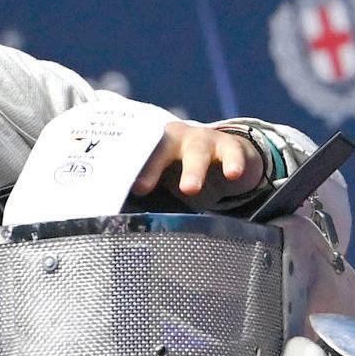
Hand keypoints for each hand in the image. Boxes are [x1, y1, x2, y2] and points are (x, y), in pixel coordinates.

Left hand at [130, 122, 264, 207]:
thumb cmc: (185, 170)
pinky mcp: (231, 146)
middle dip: (152, 166)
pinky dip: (233, 163)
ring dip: (192, 170)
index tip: (122, 189)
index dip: (129, 170)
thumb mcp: (164, 179)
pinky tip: (233, 174)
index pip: (138, 154)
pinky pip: (232, 153)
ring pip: (197, 152)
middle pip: (162, 148)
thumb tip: (123, 218)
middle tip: (142, 188)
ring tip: (190, 189)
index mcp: (155, 144)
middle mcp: (177, 137)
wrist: (228, 156)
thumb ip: (146, 192)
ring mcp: (204, 139)